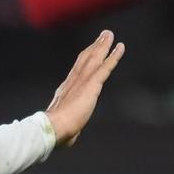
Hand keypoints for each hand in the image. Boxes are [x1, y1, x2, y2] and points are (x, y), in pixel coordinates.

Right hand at [44, 31, 125, 146]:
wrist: (53, 128)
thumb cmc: (55, 133)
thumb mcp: (64, 129)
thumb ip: (70, 130)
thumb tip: (70, 139)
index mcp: (65, 92)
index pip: (76, 73)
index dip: (83, 61)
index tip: (88, 52)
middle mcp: (73, 82)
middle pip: (85, 60)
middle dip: (93, 47)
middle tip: (102, 36)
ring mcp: (82, 82)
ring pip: (94, 59)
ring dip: (103, 46)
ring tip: (109, 34)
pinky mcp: (91, 85)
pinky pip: (105, 67)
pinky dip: (113, 56)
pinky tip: (120, 47)